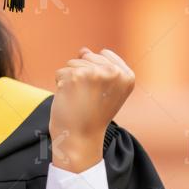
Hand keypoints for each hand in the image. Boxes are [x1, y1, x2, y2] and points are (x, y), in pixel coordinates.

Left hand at [48, 47, 134, 171]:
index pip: (104, 54)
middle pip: (88, 56)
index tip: (99, 93)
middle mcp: (114, 72)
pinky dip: (60, 85)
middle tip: (88, 98)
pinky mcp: (76, 76)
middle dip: (82, 74)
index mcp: (127, 75)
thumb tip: (83, 50)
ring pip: (73, 63)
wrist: (80, 138)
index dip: (96, 71)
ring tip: (79, 99)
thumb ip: (99, 67)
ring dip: (70, 80)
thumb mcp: (104, 89)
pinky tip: (69, 100)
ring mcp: (96, 73)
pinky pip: (60, 72)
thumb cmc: (91, 114)